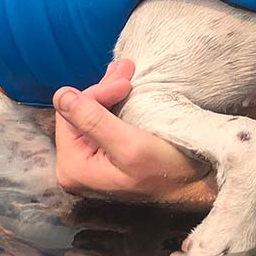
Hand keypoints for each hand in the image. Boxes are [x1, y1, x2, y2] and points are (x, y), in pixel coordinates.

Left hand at [53, 60, 213, 205]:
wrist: (194, 187)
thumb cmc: (165, 170)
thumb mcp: (129, 144)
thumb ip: (93, 120)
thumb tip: (60, 95)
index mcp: (73, 167)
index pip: (70, 113)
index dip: (98, 93)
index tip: (127, 83)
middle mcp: (74, 166)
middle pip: (78, 112)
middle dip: (105, 89)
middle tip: (128, 68)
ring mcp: (88, 162)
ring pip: (90, 113)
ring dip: (110, 91)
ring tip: (128, 73)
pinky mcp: (103, 157)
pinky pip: (101, 122)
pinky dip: (114, 103)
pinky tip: (125, 89)